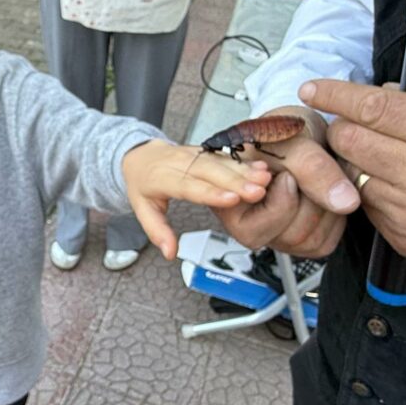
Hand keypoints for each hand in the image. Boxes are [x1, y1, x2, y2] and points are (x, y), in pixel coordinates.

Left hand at [122, 139, 272, 259]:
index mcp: (161, 178)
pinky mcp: (204, 152)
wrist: (141, 155)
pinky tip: (261, 168)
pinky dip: (244, 162)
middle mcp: (179, 163)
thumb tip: (170, 252)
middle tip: (258, 190)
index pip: (188, 186)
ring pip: (220, 161)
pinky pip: (224, 156)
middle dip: (236, 181)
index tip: (232, 199)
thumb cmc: (143, 184)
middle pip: (209, 172)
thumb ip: (157, 231)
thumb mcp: (142, 209)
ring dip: (244, 170)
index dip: (211, 192)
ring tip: (264, 178)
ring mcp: (193, 154)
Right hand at [212, 106, 357, 256]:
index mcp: (233, 200)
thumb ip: (312, 168)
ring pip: (310, 240)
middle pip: (288, 237)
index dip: (279, 204)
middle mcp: (252, 223)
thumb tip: (345, 202)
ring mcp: (278, 233)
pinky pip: (326, 241)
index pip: (252, 230)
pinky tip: (323, 192)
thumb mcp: (293, 139)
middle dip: (308, 199)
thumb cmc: (283, 132)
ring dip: (325, 204)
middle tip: (301, 172)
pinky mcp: (304, 239)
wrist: (301, 131)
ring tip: (312, 178)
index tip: (287, 176)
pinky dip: (335, 216)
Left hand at [303, 79, 405, 277]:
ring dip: (353, 160)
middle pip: (351, 142)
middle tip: (349, 121)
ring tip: (373, 152)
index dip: (336, 94)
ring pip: (352, 175)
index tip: (312, 88)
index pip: (375, 107)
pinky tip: (391, 182)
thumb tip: (391, 91)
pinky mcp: (404, 239)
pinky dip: (369, 190)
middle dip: (342, 126)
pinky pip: (368, 206)